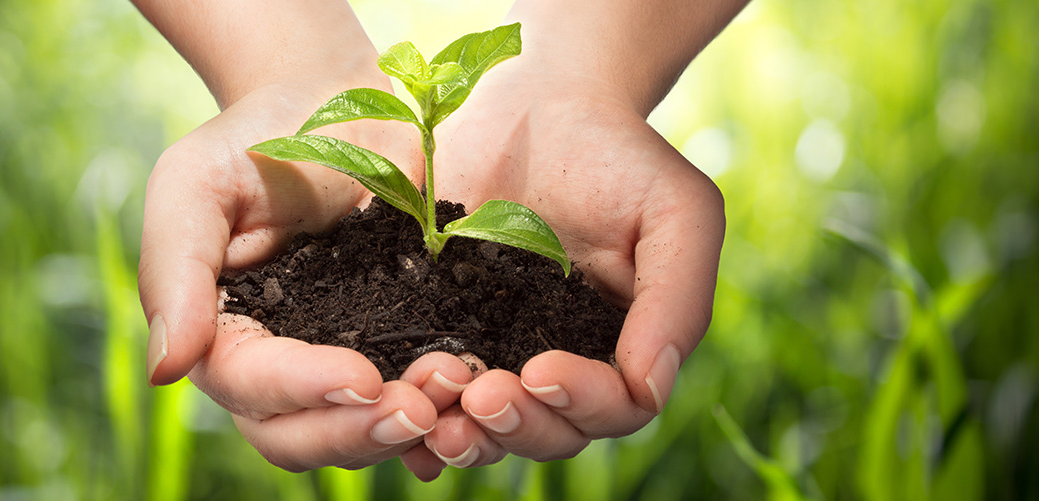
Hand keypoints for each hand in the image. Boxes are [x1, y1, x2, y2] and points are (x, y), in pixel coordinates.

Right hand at [139, 78, 451, 469]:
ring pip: (358, 429)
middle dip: (359, 431)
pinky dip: (442, 411)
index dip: (304, 391)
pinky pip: (412, 397)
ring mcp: (339, 358)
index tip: (363, 376)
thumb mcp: (194, 185)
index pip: (250, 386)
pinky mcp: (397, 343)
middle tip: (421, 408)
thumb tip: (167, 370)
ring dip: (408, 425)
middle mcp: (275, 365)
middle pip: (300, 436)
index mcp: (221, 334)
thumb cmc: (254, 137)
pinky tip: (477, 392)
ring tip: (459, 386)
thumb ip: (175, 272)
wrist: (336, 102)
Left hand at [402, 58, 725, 476]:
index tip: (541, 368)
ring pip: (488, 427)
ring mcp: (497, 350)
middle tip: (480, 396)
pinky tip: (392, 410)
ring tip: (436, 416)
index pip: (615, 407)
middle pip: (549, 433)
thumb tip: (650, 386)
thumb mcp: (675, 212)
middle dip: (516, 426)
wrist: (538, 102)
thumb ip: (677, 299)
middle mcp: (560, 361)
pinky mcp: (439, 327)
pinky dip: (414, 418)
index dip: (581, 403)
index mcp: (622, 346)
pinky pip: (429, 391)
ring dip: (465, 435)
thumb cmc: (620, 154)